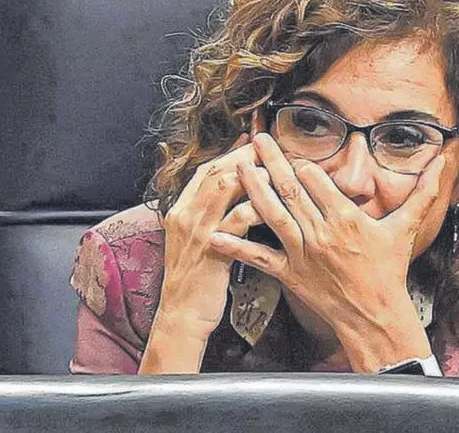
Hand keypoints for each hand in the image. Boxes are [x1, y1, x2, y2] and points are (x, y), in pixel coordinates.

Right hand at [155, 133, 266, 341]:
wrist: (182, 314)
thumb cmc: (197, 281)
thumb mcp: (196, 241)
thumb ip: (209, 217)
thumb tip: (234, 197)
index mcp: (181, 210)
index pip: (206, 170)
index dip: (230, 154)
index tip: (252, 143)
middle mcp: (185, 215)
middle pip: (215, 171)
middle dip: (245, 157)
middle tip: (271, 149)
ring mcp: (196, 231)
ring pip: (223, 188)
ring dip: (253, 176)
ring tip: (277, 169)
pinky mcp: (210, 249)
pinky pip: (235, 220)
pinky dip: (255, 208)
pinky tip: (274, 205)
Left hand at [208, 133, 444, 371]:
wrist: (375, 314)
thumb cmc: (389, 271)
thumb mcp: (405, 229)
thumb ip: (423, 193)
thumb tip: (443, 162)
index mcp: (347, 218)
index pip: (318, 181)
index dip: (303, 165)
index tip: (292, 151)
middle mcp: (321, 233)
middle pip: (290, 190)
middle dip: (271, 161)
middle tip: (257, 139)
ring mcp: (302, 253)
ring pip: (272, 215)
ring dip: (252, 189)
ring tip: (237, 166)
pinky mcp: (288, 273)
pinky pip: (258, 258)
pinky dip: (235, 247)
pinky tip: (214, 234)